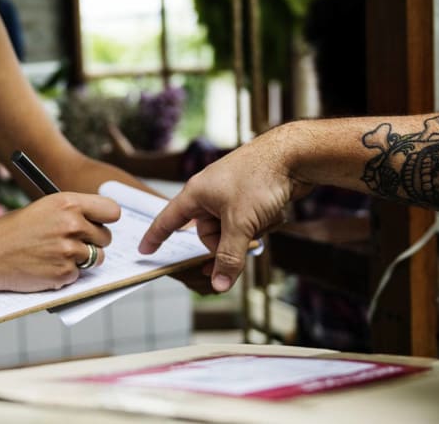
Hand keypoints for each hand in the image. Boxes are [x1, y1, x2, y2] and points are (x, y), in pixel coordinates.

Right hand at [0, 192, 120, 291]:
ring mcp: (69, 250)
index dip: (106, 219)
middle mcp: (72, 224)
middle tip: (74, 242)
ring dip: (82, 259)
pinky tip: (46, 266)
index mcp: (68, 203)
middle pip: (106, 236)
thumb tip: (97, 221)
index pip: (112, 210)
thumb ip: (71, 212)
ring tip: (56, 254)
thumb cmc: (12, 231)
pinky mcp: (64, 273)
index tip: (100, 223)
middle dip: (94, 241)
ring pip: (96, 257)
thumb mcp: (44, 208)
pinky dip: (66, 273)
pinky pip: (78, 274)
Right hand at [139, 125, 311, 291]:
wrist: (294, 154)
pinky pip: (249, 222)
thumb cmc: (259, 179)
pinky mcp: (251, 196)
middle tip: (243, 242)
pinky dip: (262, 223)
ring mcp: (232, 194)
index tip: (144, 250)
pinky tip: (275, 212)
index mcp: (197, 193)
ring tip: (265, 218)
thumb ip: (229, 256)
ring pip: (232, 230)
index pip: (169, 219)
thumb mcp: (241, 223)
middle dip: (227, 242)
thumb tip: (219, 285)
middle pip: (208, 233)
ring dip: (250, 232)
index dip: (156, 236)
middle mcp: (210, 193)